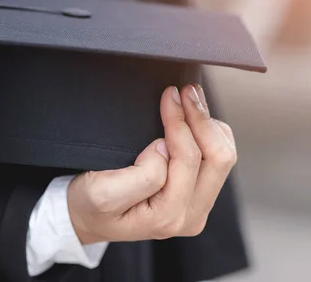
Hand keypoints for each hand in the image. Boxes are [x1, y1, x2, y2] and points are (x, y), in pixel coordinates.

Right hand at [67, 84, 236, 243]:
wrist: (86, 219)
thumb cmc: (90, 206)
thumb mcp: (101, 193)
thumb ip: (139, 177)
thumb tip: (164, 147)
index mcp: (168, 216)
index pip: (188, 159)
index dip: (179, 121)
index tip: (168, 95)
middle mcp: (190, 216)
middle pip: (218, 159)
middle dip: (202, 118)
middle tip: (185, 91)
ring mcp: (198, 207)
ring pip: (224, 157)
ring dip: (209, 124)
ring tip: (191, 98)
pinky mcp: (199, 197)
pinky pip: (219, 160)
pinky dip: (211, 133)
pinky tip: (193, 117)